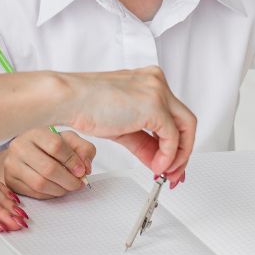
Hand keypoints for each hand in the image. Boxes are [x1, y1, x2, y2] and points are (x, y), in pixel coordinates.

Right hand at [3, 129, 95, 198]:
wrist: (24, 153)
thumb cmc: (48, 147)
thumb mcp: (68, 141)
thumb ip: (83, 149)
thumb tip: (85, 168)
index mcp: (35, 134)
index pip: (56, 146)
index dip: (72, 161)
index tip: (82, 170)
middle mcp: (20, 147)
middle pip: (48, 168)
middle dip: (69, 180)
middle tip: (79, 183)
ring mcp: (12, 165)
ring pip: (40, 183)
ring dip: (60, 189)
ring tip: (68, 187)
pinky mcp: (10, 181)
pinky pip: (34, 193)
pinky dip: (50, 194)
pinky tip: (56, 189)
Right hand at [57, 66, 196, 178]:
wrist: (68, 99)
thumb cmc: (85, 105)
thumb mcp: (122, 126)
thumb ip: (144, 141)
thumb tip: (158, 160)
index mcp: (149, 80)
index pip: (172, 116)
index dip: (174, 144)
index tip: (170, 163)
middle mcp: (157, 82)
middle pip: (185, 121)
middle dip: (183, 152)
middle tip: (174, 173)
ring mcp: (158, 91)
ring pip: (186, 127)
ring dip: (179, 156)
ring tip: (165, 172)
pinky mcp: (155, 105)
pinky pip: (172, 137)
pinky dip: (168, 155)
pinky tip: (157, 166)